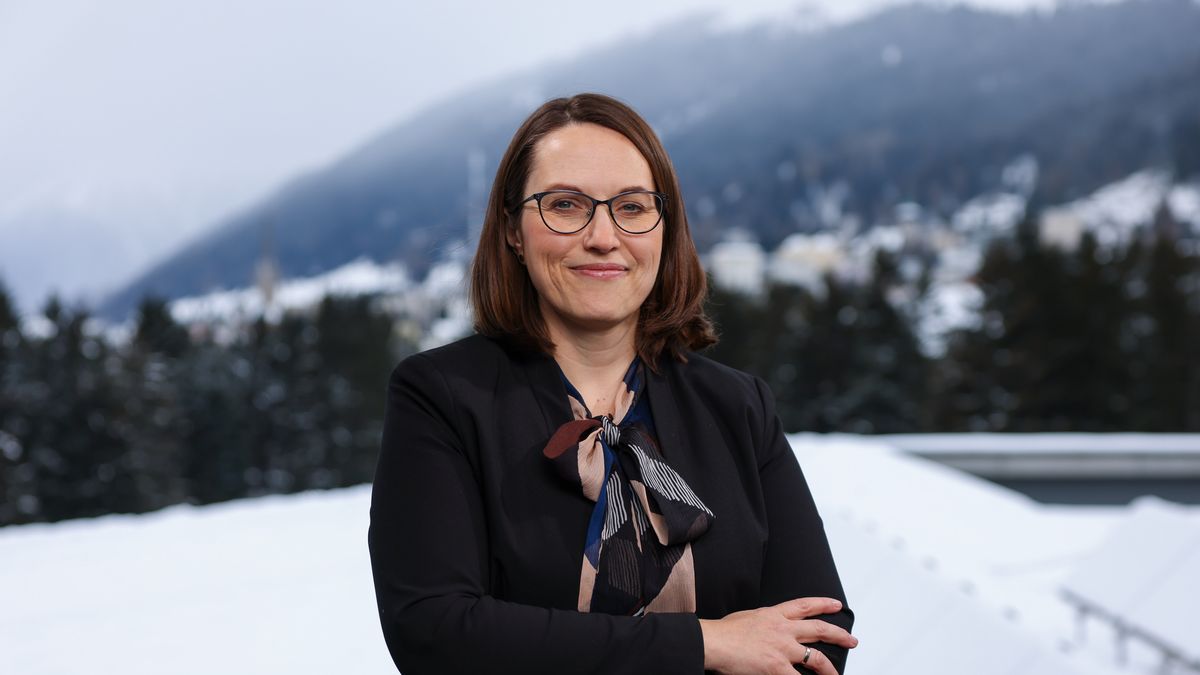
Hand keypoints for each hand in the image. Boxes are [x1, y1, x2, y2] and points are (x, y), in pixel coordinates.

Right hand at [698, 597, 857, 674]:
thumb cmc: (723, 632)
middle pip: (818, 629)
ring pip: (816, 658)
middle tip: (851, 640)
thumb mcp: (747, 617)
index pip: (804, 606)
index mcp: (774, 615)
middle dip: (838, 635)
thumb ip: (762, 622)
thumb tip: (765, 627)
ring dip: (830, 668)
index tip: (835, 605)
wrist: (713, 641)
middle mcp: (783, 629)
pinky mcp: (777, 667)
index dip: (823, 604)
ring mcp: (782, 648)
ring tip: (836, 674)